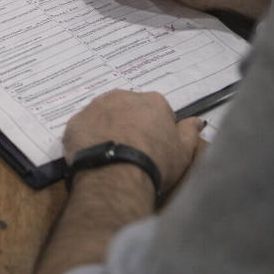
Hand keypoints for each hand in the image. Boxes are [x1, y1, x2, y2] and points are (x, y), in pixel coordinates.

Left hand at [63, 90, 202, 193]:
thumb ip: (190, 132)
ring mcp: (95, 107)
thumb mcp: (183, 151)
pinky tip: (94, 154)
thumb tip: (197, 121)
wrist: (115, 176)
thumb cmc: (154, 162)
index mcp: (152, 100)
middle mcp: (122, 97)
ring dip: (107, 128)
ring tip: (111, 152)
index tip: (154, 145)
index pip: (156, 110)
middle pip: (128, 109)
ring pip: (103, 115)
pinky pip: (83, 127)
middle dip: (130, 124)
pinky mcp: (75, 122)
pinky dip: (87, 137)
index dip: (156, 128)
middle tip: (131, 148)